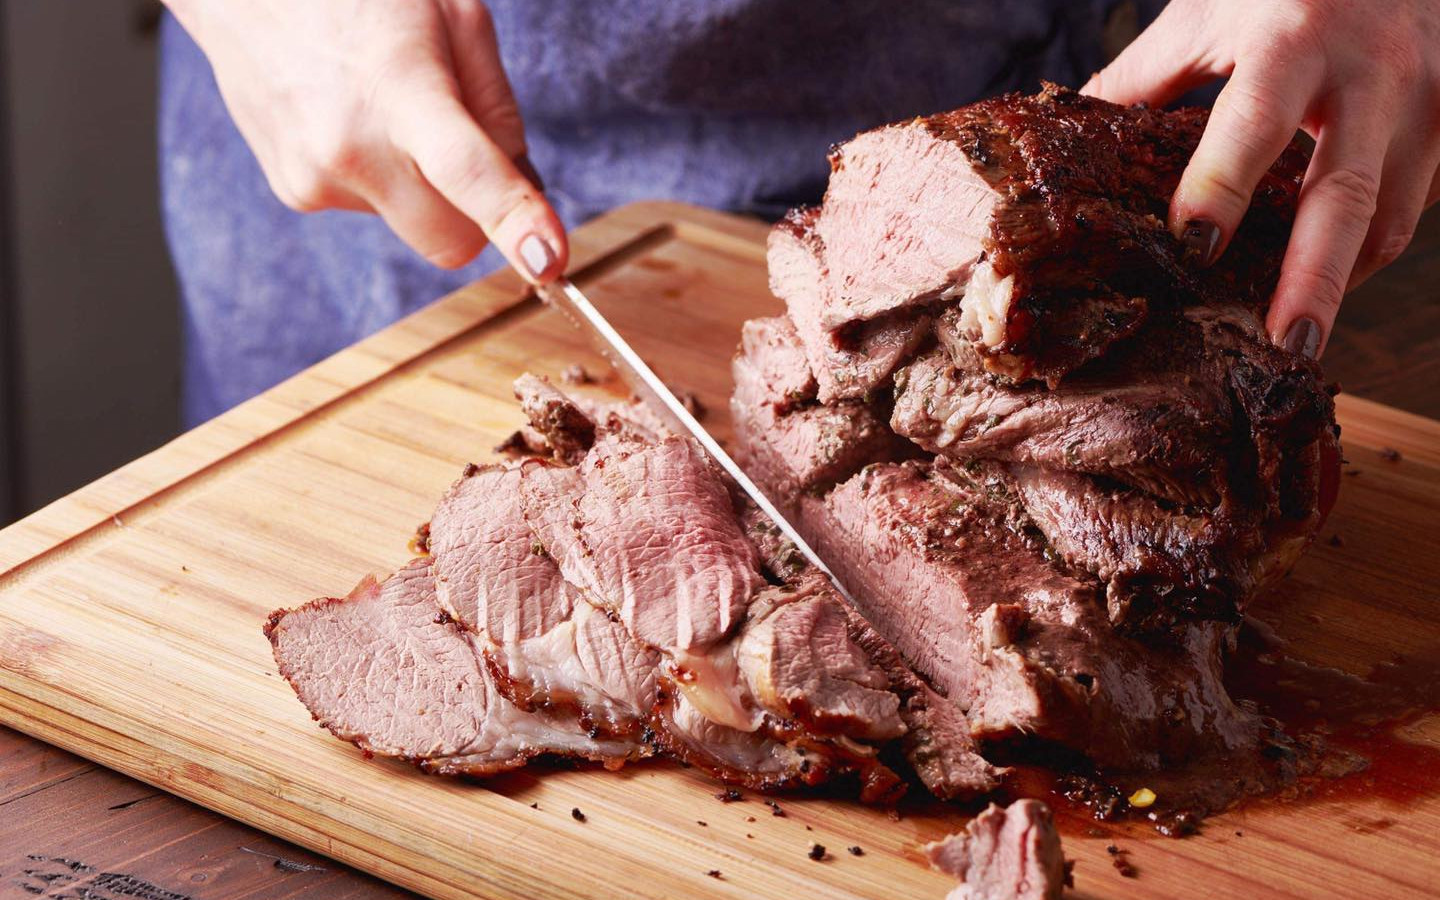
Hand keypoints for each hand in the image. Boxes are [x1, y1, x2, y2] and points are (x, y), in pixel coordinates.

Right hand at [165, 0, 565, 281]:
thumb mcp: (455, 18)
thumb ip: (497, 109)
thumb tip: (520, 188)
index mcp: (399, 93)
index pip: (466, 175)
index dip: (515, 222)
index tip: (547, 262)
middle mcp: (349, 150)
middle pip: (450, 241)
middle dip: (475, 215)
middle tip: (465, 144)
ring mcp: (314, 180)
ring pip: (412, 223)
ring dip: (421, 184)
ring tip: (384, 104)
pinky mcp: (294, 193)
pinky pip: (373, 207)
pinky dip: (381, 176)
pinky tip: (352, 116)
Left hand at [1084, 0, 1439, 356]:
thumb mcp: (1209, 11)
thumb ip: (1144, 77)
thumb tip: (1071, 139)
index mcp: (1295, 36)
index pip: (1255, 122)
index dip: (1222, 188)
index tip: (1190, 248)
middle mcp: (1374, 71)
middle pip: (1346, 195)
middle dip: (1314, 282)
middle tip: (1282, 348)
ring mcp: (1430, 98)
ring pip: (1394, 217)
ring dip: (1344, 282)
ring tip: (1295, 336)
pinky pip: (1419, 204)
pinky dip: (1374, 250)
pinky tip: (1332, 278)